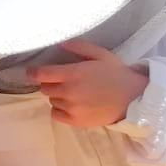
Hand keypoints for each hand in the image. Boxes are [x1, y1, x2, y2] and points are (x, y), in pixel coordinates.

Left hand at [28, 40, 148, 127]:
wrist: (134, 99)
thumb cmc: (117, 74)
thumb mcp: (100, 54)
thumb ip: (79, 47)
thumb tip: (59, 43)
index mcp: (73, 74)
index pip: (42, 74)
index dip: (34, 72)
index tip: (32, 72)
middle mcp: (68, 92)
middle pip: (45, 88)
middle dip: (50, 83)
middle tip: (62, 81)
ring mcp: (71, 108)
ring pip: (51, 100)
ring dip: (57, 96)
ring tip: (72, 93)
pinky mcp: (75, 121)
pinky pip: (55, 114)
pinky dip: (59, 109)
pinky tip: (71, 105)